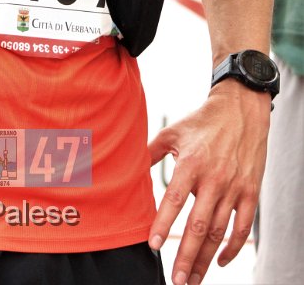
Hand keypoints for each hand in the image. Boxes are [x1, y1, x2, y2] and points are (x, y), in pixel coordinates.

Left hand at [147, 81, 269, 283]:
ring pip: (219, 232)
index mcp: (191, 163)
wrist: (241, 110)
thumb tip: (128, 168)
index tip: (154, 245)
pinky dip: (233, 248)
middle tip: (176, 279)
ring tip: (192, 278)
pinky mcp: (251, 192)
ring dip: (206, 259)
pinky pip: (242, 227)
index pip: (174, 199)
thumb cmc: (202, 121)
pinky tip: (221, 262)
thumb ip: (150, 153)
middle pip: (199, 225)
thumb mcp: (172, 133)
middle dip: (186, 256)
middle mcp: (214, 178)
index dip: (164, 223)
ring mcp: (234, 187)